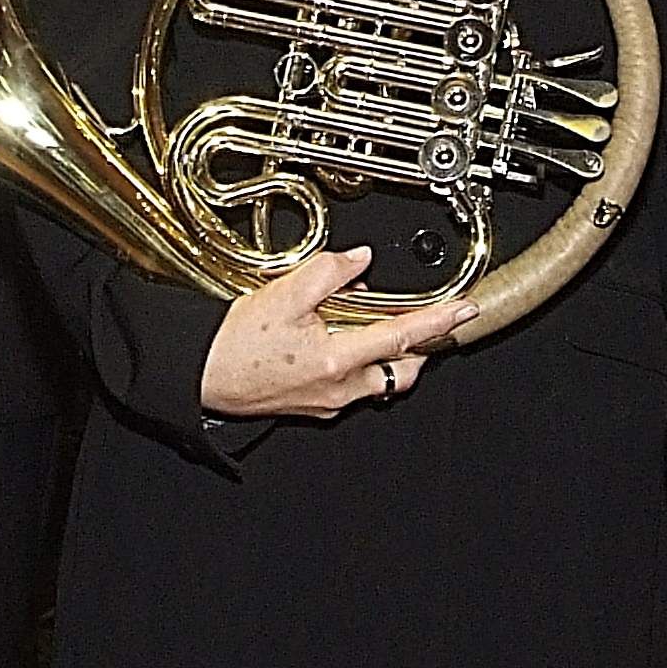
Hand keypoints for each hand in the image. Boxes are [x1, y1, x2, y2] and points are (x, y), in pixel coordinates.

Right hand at [198, 244, 473, 419]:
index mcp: (337, 359)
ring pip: (380, 381)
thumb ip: (328, 272)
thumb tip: (360, 259)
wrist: (200, 376)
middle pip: (403, 368)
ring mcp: (329, 402)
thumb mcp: (282, 294)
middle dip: (417, 346)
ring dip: (386, 355)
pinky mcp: (316, 407)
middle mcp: (340, 388)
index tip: (466, 311)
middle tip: (421, 319)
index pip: (403, 336)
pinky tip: (337, 341)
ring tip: (368, 325)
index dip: (439, 322)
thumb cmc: (233, 344)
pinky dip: (358, 364)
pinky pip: (354, 388)